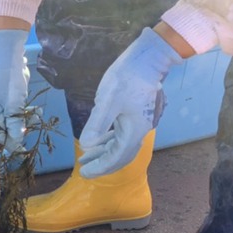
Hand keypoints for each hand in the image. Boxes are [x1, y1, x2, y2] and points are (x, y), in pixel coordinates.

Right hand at [0, 29, 29, 150]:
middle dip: (22, 129)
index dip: (12, 143)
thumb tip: (16, 143)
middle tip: (35, 124)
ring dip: (27, 120)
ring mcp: (0, 103)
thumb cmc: (8, 80)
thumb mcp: (13, 104)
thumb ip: (14, 124)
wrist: (8, 54)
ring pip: (14, 120)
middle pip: (7, 129)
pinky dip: (27, 112)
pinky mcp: (9, 97)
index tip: (26, 149)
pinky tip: (36, 109)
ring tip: (38, 114)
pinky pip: (17, 111)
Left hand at [78, 27, 182, 176]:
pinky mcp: (136, 112)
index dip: (101, 167)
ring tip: (86, 158)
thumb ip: (97, 123)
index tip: (85, 173)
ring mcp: (139, 121)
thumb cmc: (127, 78)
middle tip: (84, 170)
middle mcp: (139, 130)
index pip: (117, 157)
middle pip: (121, 154)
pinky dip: (109, 139)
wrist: (149, 58)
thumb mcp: (108, 100)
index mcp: (134, 130)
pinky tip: (98, 140)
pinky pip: (121, 133)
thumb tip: (85, 144)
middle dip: (102, 163)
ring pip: (120, 144)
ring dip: (103, 152)